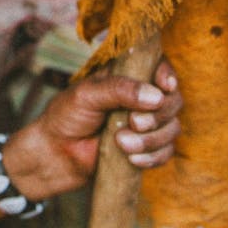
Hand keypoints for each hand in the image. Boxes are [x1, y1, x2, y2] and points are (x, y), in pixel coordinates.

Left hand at [7, 60, 181, 198]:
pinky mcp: (145, 149)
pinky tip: (131, 159)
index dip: (167, 76)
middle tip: (133, 122)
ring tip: (121, 143)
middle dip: (158, 115)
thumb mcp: (87, 95)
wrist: (54, 154)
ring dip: (151, 139)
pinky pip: (165, 152)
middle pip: (173, 101)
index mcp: (124, 77)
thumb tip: (156, 96)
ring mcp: (144, 125)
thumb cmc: (65, 117)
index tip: (165, 87)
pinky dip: (152, 157)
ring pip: (172, 128)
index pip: (159, 68)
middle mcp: (139, 99)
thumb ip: (118, 90)